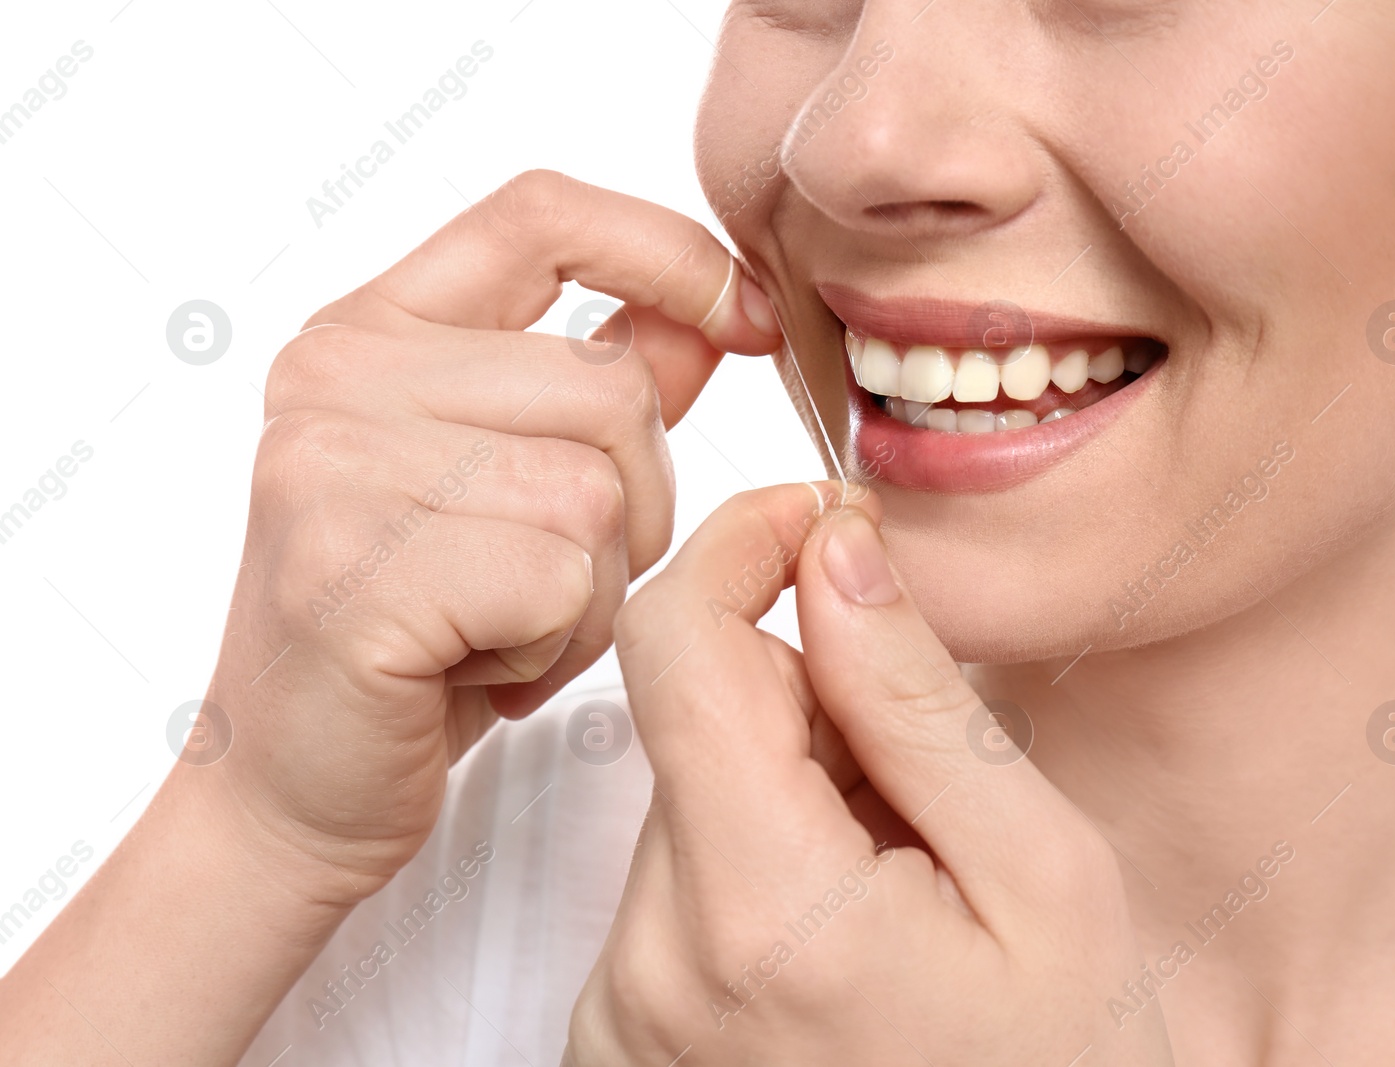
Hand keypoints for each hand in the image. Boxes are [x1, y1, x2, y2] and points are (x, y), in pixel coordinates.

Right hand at [196, 171, 780, 904]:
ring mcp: (334, 468)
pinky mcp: (356, 571)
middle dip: (637, 508)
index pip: (544, 215)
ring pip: (597, 492)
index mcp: (372, 331)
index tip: (744, 321)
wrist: (291, 788)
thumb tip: (705, 320)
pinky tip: (480, 671)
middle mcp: (337, 377)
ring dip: (593, 591)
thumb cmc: (412, 642)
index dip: (671, 255)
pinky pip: (562, 580)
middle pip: (609, 388)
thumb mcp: (511, 492)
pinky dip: (556, 647)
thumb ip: (599, 393)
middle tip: (556, 586)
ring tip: (507, 631)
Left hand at [567, 483, 1174, 1064]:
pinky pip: (673, 882)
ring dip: (787, 787)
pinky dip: (755, 863)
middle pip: (690, 719)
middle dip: (801, 698)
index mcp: (761, 911)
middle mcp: (652, 966)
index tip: (819, 523)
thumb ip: (917, 702)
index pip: (671, 644)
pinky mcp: (619, 1035)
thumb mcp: (1043, 878)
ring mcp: (623, 1014)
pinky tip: (847, 929)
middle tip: (922, 776)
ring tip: (898, 877)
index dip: (740, 545)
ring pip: (687, 796)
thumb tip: (834, 549)